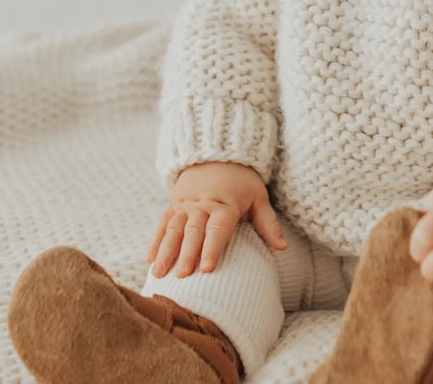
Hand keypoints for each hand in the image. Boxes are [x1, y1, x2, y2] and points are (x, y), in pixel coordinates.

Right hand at [147, 161, 287, 277]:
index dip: (212, 248)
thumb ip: (268, 223)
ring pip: (174, 228)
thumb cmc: (242, 183)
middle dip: (187, 254)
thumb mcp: (259, 197)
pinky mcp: (174, 205)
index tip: (207, 269)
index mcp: (225, 205)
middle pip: (194, 230)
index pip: (218, 228)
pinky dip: (155, 241)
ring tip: (159, 273)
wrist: (218, 154)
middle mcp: (203, 205)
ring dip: (166, 251)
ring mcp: (186, 205)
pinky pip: (163, 223)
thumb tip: (283, 248)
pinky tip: (149, 260)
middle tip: (182, 277)